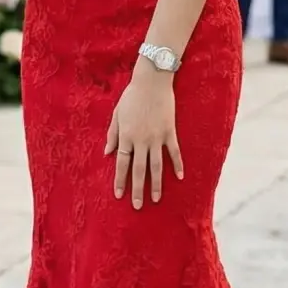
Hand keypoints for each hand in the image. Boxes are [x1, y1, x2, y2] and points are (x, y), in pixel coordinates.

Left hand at [105, 66, 183, 209]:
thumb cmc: (131, 96)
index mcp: (126, 136)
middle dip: (137, 189)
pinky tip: (180, 177)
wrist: (152, 81)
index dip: (120, 180)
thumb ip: (112, 135)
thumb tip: (107, 153)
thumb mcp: (116, 114)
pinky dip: (178, 165)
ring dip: (157, 184)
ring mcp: (157, 137)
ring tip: (157, 199)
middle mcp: (141, 140)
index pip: (122, 164)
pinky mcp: (170, 132)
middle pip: (139, 170)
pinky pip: (174, 152)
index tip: (119, 195)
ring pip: (156, 166)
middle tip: (137, 206)